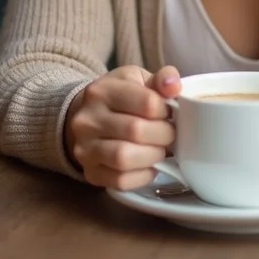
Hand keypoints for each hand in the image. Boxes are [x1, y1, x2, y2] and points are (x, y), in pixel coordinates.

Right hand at [65, 64, 181, 189]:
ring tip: (161, 148)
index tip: (169, 112)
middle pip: (136, 131)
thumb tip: (174, 85)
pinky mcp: (90, 173)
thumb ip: (160, 78)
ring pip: (125, 158)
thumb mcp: (137, 78)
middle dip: (163, 134)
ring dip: (153, 155)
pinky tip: (150, 164)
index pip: (146, 103)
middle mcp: (88, 120)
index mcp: (102, 91)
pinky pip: (121, 181)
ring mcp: (85, 149)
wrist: (88, 117)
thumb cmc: (120, 96)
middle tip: (171, 133)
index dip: (166, 110)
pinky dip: (143, 175)